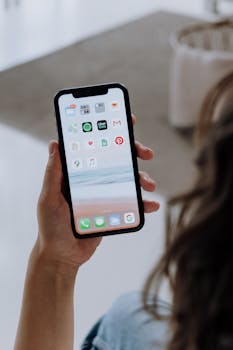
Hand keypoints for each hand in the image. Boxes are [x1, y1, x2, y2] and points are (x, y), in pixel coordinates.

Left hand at [36, 115, 158, 269]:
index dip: (109, 132)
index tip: (125, 121)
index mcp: (77, 173)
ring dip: (143, 178)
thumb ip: (53, 174)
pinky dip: (144, 203)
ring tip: (150, 184)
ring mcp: (105, 194)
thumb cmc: (50, 226)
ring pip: (128, 179)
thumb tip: (55, 143)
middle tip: (146, 152)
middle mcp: (93, 180)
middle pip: (117, 159)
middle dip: (134, 152)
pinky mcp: (114, 210)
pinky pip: (133, 203)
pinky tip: (151, 205)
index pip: (94, 146)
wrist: (63, 255)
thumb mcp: (49, 198)